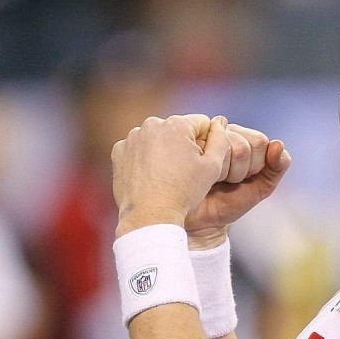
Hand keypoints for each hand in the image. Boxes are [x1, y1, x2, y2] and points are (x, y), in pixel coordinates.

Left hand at [112, 114, 230, 236]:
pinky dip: (144, 159)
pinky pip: (138, 149)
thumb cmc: (185, 192)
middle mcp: (151, 124)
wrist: (150, 216)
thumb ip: (220, 140)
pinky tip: (150, 178)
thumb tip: (219, 123)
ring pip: (157, 139)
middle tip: (184, 172)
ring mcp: (132, 138)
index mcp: (176, 124)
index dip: (206, 143)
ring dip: (163, 151)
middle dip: (183, 145)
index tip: (200, 163)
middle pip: (177, 130)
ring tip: (167, 176)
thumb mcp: (213, 167)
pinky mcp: (119, 151)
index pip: (201, 124)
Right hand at [185, 123, 290, 248]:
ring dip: (224, 172)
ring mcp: (202, 137)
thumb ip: (277, 167)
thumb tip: (278, 144)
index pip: (260, 141)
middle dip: (240, 171)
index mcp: (243, 138)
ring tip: (214, 179)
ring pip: (226, 147)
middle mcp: (222, 132)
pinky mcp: (185, 144)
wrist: (201, 221)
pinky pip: (207, 151)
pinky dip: (210, 169)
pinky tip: (203, 176)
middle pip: (243, 145)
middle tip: (228, 180)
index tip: (244, 178)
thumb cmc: (229, 201)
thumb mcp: (261, 187)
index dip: (256, 165)